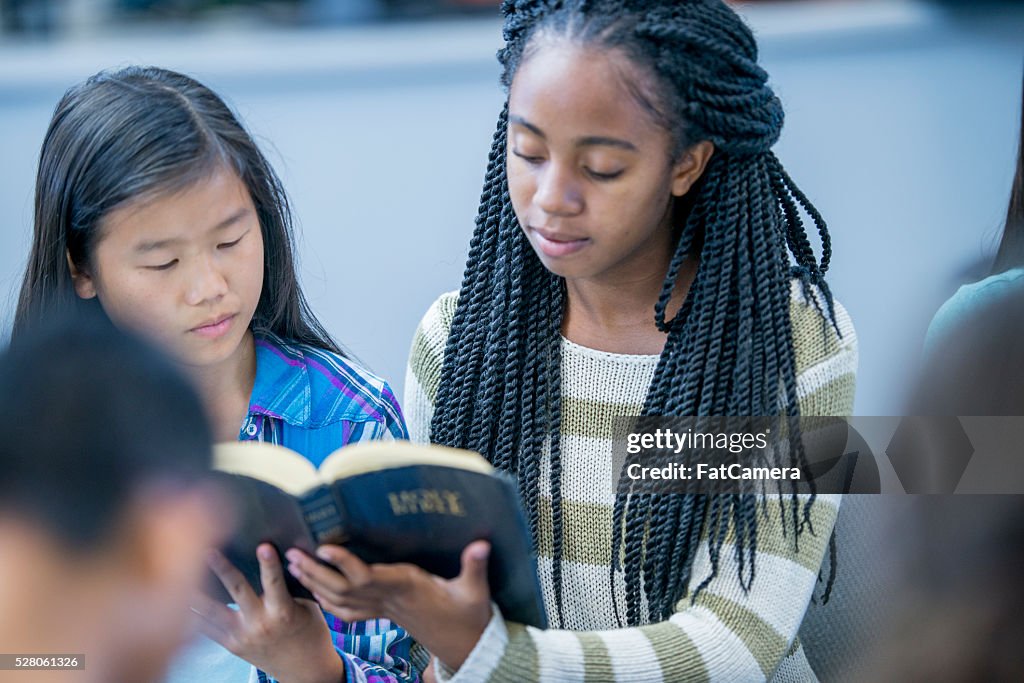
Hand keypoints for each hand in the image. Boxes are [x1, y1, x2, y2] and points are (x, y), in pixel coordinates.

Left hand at [191, 544, 345, 682]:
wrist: (305, 670)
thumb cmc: (311, 632)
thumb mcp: (309, 607)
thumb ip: (294, 585)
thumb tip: (287, 556)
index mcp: (283, 613)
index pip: (275, 582)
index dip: (270, 564)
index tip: (263, 545)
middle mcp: (260, 624)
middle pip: (238, 592)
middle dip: (223, 570)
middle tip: (209, 551)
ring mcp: (243, 636)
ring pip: (214, 612)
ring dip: (198, 593)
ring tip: (179, 575)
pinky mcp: (232, 645)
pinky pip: (207, 628)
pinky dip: (194, 614)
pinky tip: (179, 598)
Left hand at [285, 541, 492, 670]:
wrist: (464, 643)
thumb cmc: (468, 615)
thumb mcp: (475, 591)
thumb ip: (475, 566)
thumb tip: (482, 544)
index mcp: (405, 589)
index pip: (368, 576)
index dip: (344, 563)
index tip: (324, 547)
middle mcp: (388, 600)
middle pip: (343, 588)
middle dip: (316, 572)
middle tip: (291, 553)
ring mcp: (383, 610)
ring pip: (340, 600)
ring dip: (314, 583)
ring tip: (293, 564)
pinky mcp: (383, 615)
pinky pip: (348, 612)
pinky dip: (327, 601)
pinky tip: (314, 590)